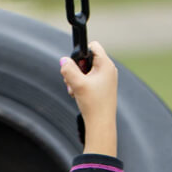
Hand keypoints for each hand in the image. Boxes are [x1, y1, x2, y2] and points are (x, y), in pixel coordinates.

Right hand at [60, 41, 117, 156]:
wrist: (101, 124)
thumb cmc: (94, 104)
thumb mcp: (77, 84)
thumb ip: (68, 69)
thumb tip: (63, 60)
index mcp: (106, 65)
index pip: (93, 47)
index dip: (81, 53)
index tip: (74, 65)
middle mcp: (108, 70)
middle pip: (87, 60)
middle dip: (76, 69)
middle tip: (71, 81)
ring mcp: (106, 80)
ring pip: (87, 72)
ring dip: (76, 79)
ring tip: (74, 91)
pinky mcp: (103, 88)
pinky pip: (89, 81)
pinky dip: (81, 86)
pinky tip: (78, 95)